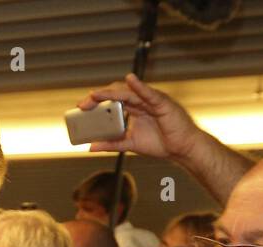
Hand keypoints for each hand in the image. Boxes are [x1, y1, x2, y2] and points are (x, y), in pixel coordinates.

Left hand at [78, 73, 203, 163]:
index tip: (81, 107)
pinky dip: (140, 86)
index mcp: (133, 109)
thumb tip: (90, 147)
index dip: (97, 101)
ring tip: (95, 95)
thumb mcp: (130, 144)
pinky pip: (149, 93)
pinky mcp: (163, 103)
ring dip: (111, 92)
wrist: (181, 149)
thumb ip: (111, 144)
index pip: (111, 100)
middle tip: (83, 104)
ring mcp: (151, 100)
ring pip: (129, 92)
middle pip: (116, 93)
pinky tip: (130, 81)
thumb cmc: (160, 143)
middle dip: (99, 97)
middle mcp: (140, 101)